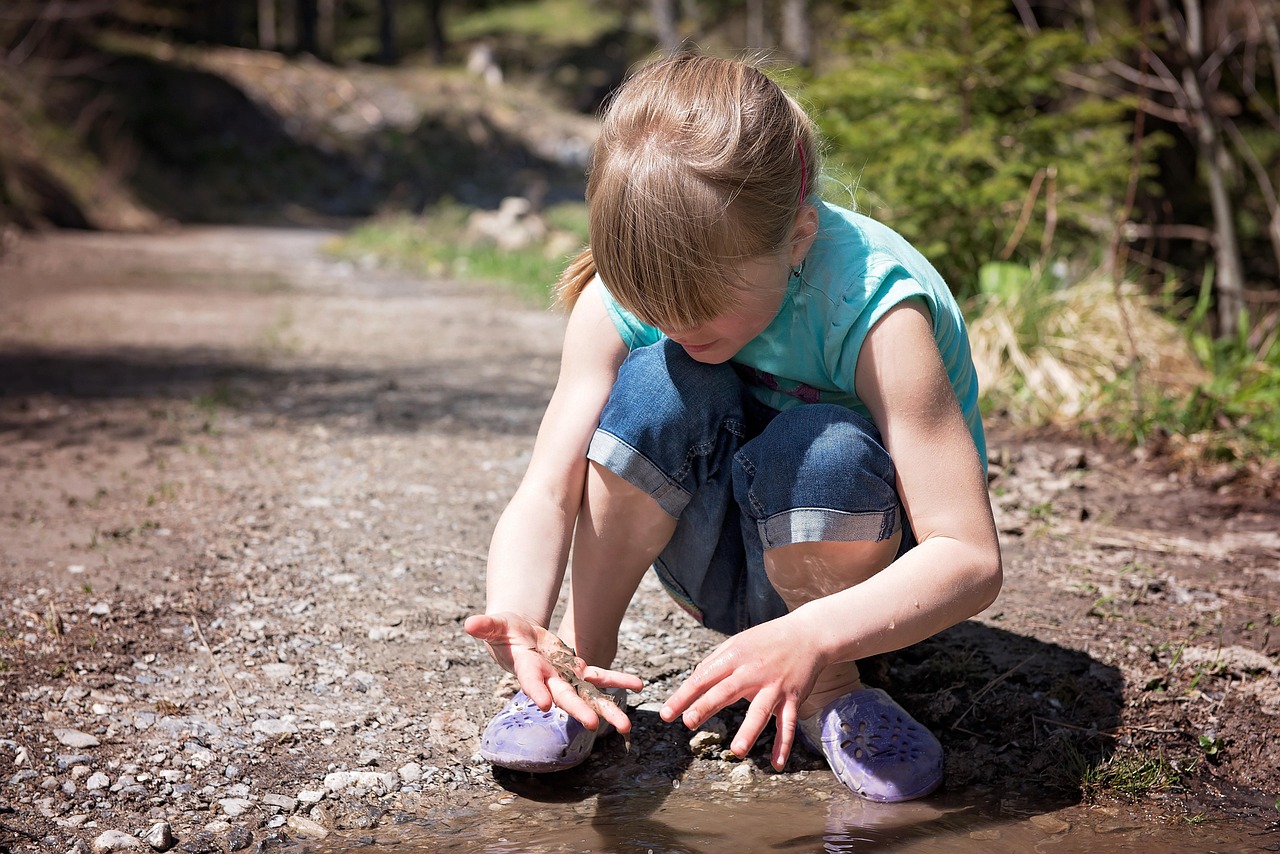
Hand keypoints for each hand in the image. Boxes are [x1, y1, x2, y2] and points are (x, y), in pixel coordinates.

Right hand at [464, 612, 642, 733]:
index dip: (537, 692)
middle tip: (593, 724)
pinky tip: (639, 684)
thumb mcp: (496, 625)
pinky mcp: (578, 671)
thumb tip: (469, 623)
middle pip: (564, 696)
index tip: (546, 704)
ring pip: (588, 695)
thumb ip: (486, 626)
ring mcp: (565, 678)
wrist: (522, 640)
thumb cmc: (506, 632)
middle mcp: (548, 680)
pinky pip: (600, 677)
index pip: (531, 682)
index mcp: (527, 669)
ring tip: (626, 727)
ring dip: (607, 709)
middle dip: (578, 710)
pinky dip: (618, 681)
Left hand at [659, 616, 824, 770]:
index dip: (683, 695)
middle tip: (688, 722)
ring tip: (736, 751)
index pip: (703, 677)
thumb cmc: (767, 640)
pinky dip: (784, 745)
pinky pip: (788, 724)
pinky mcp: (793, 698)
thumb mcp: (737, 642)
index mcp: (735, 657)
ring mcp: (775, 686)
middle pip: (726, 691)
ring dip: (749, 732)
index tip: (666, 714)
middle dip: (706, 706)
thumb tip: (693, 678)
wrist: (809, 635)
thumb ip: (715, 661)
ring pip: (761, 711)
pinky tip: (776, 765)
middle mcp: (754, 672)